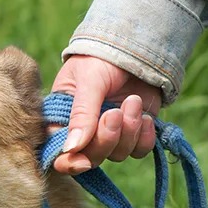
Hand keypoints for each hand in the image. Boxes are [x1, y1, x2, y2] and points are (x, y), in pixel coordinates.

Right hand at [49, 56, 160, 174]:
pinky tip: (147, 116)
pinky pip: (139, 150)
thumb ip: (82, 114)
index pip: (60, 154)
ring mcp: (110, 134)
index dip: (70, 163)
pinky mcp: (134, 132)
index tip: (84, 162)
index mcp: (63, 120)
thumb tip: (72, 148)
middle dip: (106, 139)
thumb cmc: (101, 57)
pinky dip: (145, 137)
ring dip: (129, 131)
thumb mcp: (88, 81)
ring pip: (118, 154)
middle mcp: (85, 132)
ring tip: (133, 101)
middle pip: (92, 157)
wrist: (135, 43)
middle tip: (114, 113)